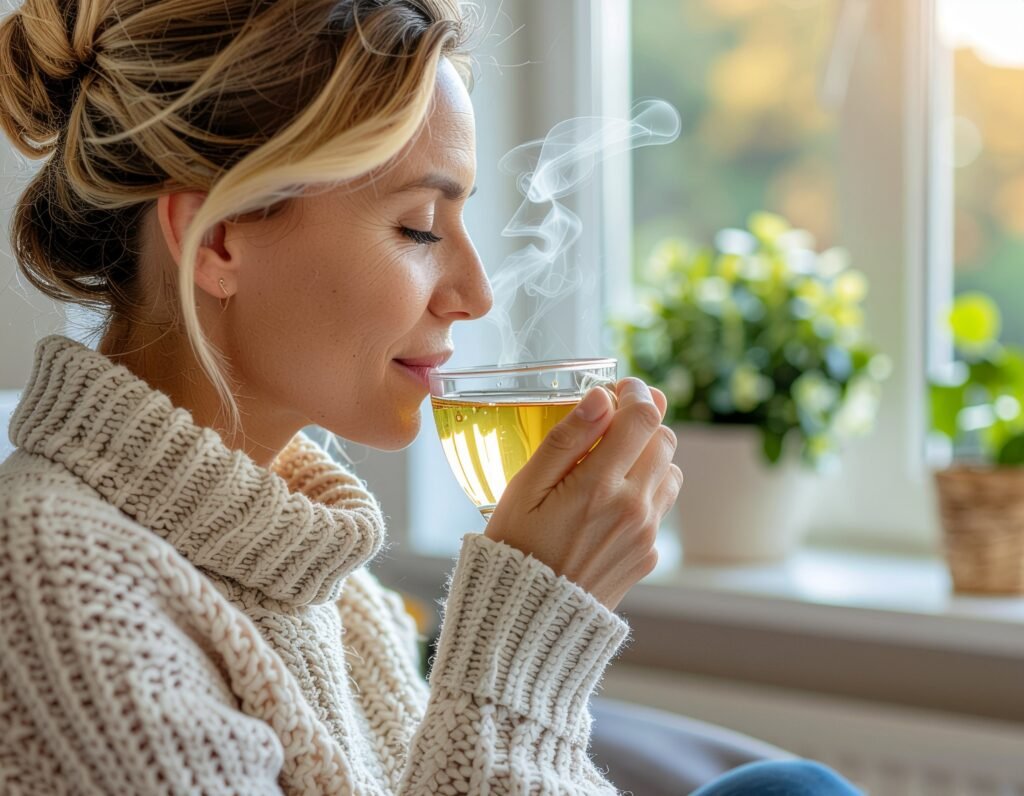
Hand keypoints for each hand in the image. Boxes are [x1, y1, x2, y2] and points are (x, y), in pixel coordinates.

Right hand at [484, 378, 682, 610]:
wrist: (526, 622)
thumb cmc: (515, 549)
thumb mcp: (525, 489)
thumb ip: (565, 440)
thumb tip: (601, 398)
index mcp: (600, 486)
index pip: (643, 417)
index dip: (635, 392)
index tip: (617, 388)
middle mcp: (634, 508)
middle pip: (665, 439)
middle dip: (642, 420)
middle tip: (611, 419)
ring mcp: (646, 534)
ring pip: (669, 471)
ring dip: (648, 455)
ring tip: (610, 462)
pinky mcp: (648, 555)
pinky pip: (660, 507)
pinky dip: (644, 491)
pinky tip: (607, 502)